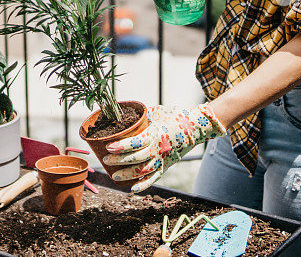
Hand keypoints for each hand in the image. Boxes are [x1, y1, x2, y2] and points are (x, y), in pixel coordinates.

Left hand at [102, 103, 225, 191]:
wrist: (195, 127)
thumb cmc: (173, 116)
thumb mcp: (156, 111)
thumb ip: (140, 115)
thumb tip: (122, 114)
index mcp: (155, 134)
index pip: (135, 143)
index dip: (121, 146)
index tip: (108, 147)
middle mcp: (158, 149)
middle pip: (136, 159)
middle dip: (119, 160)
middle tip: (105, 160)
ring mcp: (163, 159)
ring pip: (143, 171)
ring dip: (128, 174)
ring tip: (114, 175)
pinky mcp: (166, 166)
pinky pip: (154, 178)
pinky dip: (144, 185)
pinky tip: (132, 189)